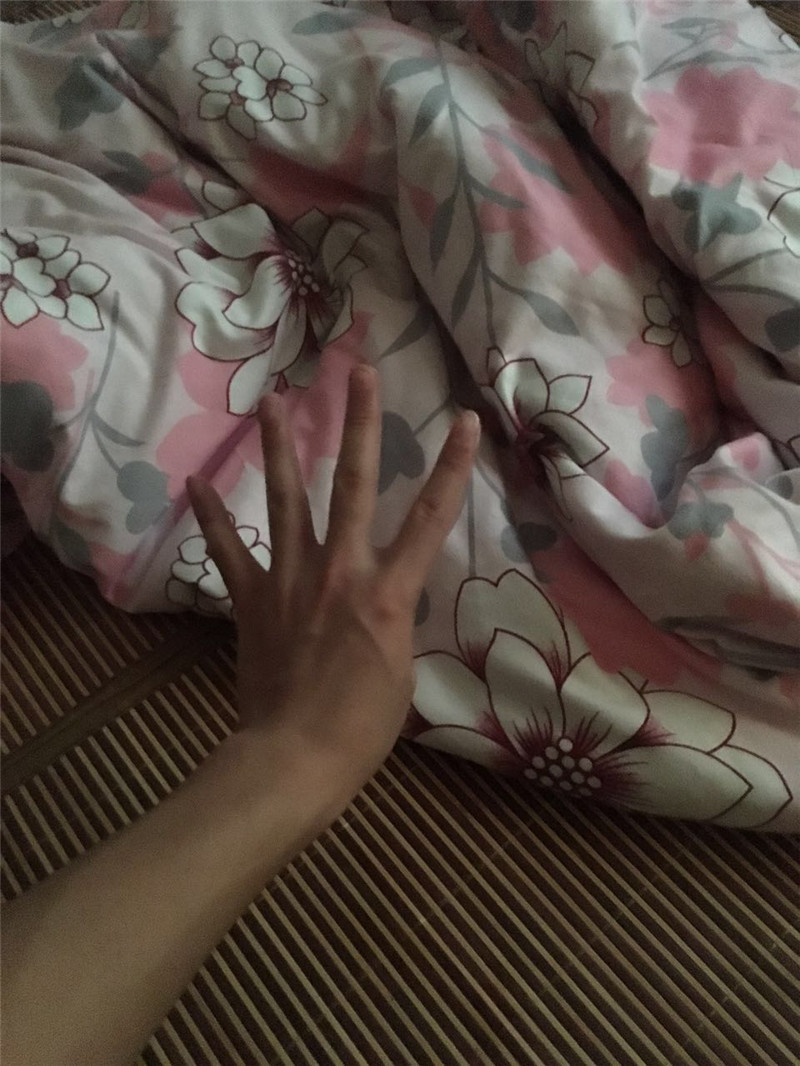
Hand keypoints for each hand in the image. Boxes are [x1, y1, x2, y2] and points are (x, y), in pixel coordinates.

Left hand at [187, 366, 479, 795]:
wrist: (297, 756)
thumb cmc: (364, 726)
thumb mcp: (402, 670)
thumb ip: (394, 621)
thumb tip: (383, 604)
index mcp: (388, 591)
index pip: (430, 517)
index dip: (451, 465)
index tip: (463, 419)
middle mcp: (340, 569)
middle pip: (352, 483)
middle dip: (360, 424)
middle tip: (360, 373)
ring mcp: (290, 579)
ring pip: (287, 500)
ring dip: (282, 448)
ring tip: (276, 402)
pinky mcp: (252, 598)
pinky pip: (230, 551)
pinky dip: (214, 517)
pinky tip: (197, 481)